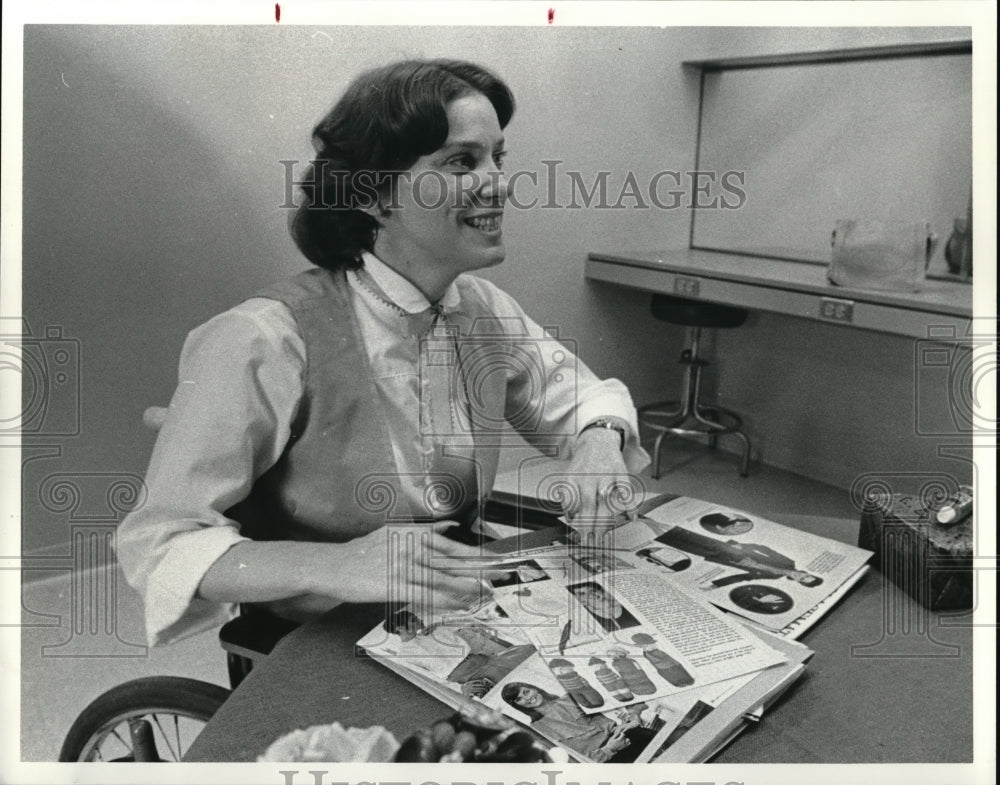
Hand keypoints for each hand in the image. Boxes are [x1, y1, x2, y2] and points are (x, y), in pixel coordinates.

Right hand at [318, 521, 502, 615]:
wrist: (335, 565)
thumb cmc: (363, 552)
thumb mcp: (393, 531)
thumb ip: (423, 531)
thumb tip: (449, 527)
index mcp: (413, 534)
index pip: (452, 545)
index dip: (475, 554)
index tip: (494, 559)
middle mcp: (411, 548)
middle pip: (453, 562)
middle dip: (480, 570)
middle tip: (500, 574)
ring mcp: (404, 567)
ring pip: (444, 579)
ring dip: (467, 588)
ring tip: (486, 592)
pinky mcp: (396, 586)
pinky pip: (428, 595)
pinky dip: (446, 600)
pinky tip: (460, 603)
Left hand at [561, 427, 638, 541]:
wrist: (597, 440)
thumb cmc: (583, 465)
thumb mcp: (570, 477)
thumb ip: (569, 498)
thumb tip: (572, 520)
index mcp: (572, 478)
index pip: (570, 503)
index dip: (574, 520)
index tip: (577, 535)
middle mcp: (588, 476)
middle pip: (588, 505)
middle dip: (588, 527)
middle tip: (590, 542)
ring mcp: (605, 474)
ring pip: (605, 500)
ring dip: (605, 520)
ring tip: (604, 536)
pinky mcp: (620, 472)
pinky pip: (625, 490)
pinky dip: (629, 504)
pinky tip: (631, 517)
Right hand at [603, 726, 631, 753]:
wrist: (610, 750)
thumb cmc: (610, 743)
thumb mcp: (612, 738)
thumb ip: (616, 735)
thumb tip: (619, 732)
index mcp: (619, 740)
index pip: (623, 734)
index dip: (622, 733)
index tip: (620, 733)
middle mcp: (622, 743)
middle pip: (627, 738)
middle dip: (624, 736)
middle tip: (621, 736)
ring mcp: (623, 745)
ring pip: (628, 741)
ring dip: (626, 739)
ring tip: (623, 739)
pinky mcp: (624, 747)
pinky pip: (628, 744)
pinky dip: (627, 742)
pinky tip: (624, 742)